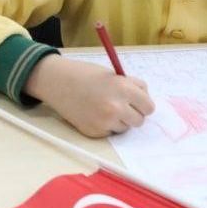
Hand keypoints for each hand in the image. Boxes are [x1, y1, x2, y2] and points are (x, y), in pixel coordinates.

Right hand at [24, 55, 154, 137]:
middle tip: (121, 105)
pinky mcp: (95, 132)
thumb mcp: (113, 75)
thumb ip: (131, 87)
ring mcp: (105, 122)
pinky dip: (106, 125)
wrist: (58, 82)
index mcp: (124, 89)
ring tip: (104, 107)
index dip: (143, 103)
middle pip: (139, 120)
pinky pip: (110, 132)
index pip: (149, 106)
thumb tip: (145, 103)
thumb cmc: (86, 74)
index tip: (137, 101)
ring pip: (125, 127)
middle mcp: (116, 107)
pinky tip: (94, 113)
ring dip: (119, 120)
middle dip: (133, 113)